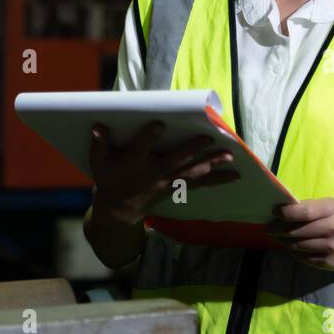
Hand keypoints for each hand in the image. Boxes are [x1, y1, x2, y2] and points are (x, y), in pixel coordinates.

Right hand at [87, 120, 240, 226]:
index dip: (149, 137)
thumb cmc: (110, 178)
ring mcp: (167, 181)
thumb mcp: (99, 162)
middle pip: (175, 160)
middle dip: (192, 150)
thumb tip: (97, 127)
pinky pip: (200, 183)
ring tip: (229, 157)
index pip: (142, 148)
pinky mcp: (177, 186)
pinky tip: (235, 176)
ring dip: (211, 164)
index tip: (159, 125)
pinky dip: (218, 179)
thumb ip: (99, 144)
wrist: (120, 208)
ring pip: (192, 172)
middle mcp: (153, 172)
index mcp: (134, 163)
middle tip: (208, 140)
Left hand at [267, 197, 333, 270]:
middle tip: (269, 229)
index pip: (302, 212)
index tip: (273, 213)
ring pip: (298, 246)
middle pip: (296, 231)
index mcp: (331, 209)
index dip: (284, 213)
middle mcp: (332, 229)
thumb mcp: (333, 207)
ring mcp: (332, 248)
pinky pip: (305, 258)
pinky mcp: (330, 263)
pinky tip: (291, 248)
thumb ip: (311, 209)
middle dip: (278, 230)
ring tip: (277, 238)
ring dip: (284, 242)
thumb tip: (281, 212)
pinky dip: (295, 253)